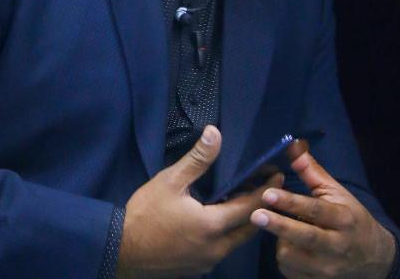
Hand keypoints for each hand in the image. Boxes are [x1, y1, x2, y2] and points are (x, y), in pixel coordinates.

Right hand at [117, 125, 283, 278]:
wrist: (122, 249)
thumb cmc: (146, 213)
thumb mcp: (170, 181)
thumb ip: (197, 159)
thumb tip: (215, 133)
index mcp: (214, 225)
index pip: (250, 206)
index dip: (265, 190)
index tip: (277, 174)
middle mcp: (218, 248)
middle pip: (249, 227)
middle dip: (260, 206)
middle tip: (265, 186)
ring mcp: (208, 261)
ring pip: (236, 240)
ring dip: (243, 220)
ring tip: (242, 198)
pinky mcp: (198, 268)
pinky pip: (222, 248)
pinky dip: (228, 232)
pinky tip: (218, 218)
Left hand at [250, 144, 395, 278]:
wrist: (374, 258)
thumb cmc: (349, 218)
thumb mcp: (335, 192)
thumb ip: (312, 171)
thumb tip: (292, 145)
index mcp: (342, 219)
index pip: (314, 210)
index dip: (291, 202)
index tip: (268, 194)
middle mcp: (337, 246)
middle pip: (305, 237)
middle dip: (279, 226)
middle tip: (255, 215)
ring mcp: (328, 269)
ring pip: (292, 256)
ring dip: (280, 241)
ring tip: (281, 228)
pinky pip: (290, 271)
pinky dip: (285, 258)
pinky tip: (289, 246)